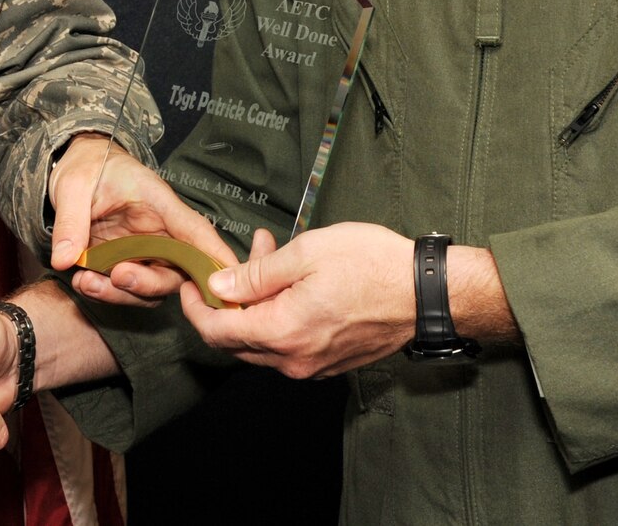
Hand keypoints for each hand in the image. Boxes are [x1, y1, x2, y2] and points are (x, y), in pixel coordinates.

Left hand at [48, 134, 236, 305]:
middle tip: (118, 277)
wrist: (75, 165)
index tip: (231, 278)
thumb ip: (71, 220)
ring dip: (122, 293)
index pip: (195, 231)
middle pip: (177, 269)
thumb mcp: (73, 184)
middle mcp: (160, 230)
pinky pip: (127, 288)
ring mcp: (144, 250)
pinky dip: (106, 292)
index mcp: (160, 203)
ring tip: (86, 283)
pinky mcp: (127, 261)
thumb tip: (64, 260)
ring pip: (152, 286)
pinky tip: (82, 281)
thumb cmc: (86, 165)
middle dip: (150, 283)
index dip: (216, 256)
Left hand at [181, 223, 413, 378]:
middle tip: (244, 256)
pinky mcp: (331, 363)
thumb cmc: (372, 264)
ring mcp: (314, 365)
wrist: (427, 292)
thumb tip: (220, 287)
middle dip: (230, 298)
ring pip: (265, 341)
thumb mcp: (307, 253)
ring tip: (272, 255)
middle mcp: (295, 359)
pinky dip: (281, 314)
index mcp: (282, 332)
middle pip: (237, 340)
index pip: (217, 331)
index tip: (191, 283)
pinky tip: (294, 282)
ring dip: (258, 302)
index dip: (195, 308)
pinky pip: (290, 344)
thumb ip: (257, 275)